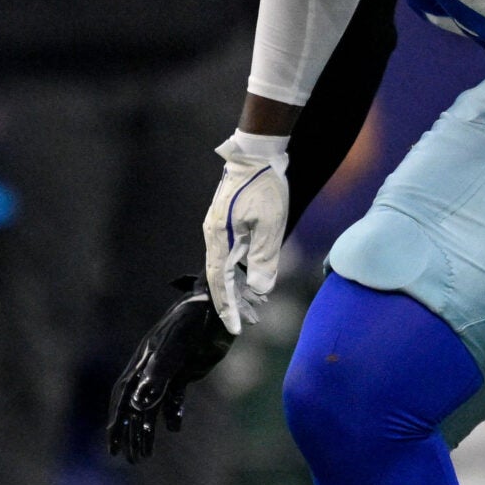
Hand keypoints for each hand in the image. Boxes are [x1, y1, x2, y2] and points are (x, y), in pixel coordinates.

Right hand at [106, 278, 235, 461]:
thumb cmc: (193, 321)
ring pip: (152, 406)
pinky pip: (174, 397)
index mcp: (143, 362)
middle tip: (130, 460)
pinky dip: (172, 413)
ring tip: (144, 455)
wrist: (218, 304)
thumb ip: (159, 374)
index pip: (124, 397)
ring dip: (148, 430)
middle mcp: (151, 368)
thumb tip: (139, 405)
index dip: (117, 421)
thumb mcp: (175, 347)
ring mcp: (169, 370)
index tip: (113, 446)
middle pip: (135, 406)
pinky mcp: (187, 370)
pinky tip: (174, 428)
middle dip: (130, 433)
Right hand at [202, 131, 288, 333]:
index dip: (227, 307)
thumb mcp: (270, 225)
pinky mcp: (227, 224)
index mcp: (220, 239)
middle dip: (233, 302)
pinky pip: (231, 255)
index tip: (234, 329)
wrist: (257, 155)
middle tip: (248, 323)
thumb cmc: (265, 187)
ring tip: (256, 307)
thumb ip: (264, 258)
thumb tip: (259, 290)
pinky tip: (254, 280)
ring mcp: (219, 230)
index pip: (220, 282)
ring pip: (227, 268)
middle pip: (221, 278)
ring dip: (239, 289)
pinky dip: (242, 271)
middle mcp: (214, 237)